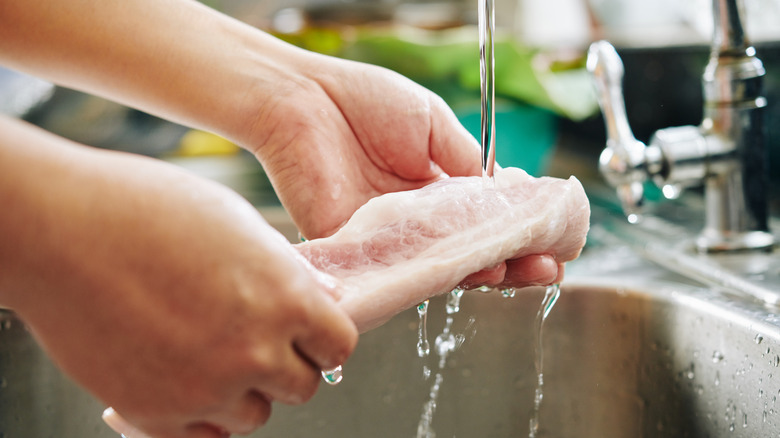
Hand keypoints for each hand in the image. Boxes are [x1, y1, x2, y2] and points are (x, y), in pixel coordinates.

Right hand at [0, 118, 357, 437]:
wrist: (61, 230)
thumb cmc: (147, 211)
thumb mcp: (238, 223)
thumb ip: (289, 271)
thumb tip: (327, 298)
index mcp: (286, 298)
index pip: (337, 346)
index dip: (324, 337)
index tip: (307, 331)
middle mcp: (254, 351)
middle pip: (301, 386)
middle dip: (287, 364)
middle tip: (256, 338)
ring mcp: (204, 388)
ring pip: (253, 415)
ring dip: (244, 392)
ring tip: (211, 353)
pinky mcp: (155, 413)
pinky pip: (203, 437)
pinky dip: (202, 415)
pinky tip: (184, 378)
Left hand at [250, 52, 559, 287]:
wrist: (303, 100)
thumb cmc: (364, 102)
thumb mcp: (434, 124)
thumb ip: (468, 163)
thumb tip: (507, 195)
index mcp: (437, 188)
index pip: (485, 220)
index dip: (520, 232)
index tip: (554, 237)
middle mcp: (417, 219)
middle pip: (471, 252)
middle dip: (514, 262)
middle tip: (549, 267)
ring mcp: (390, 238)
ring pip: (443, 268)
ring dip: (486, 273)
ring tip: (522, 270)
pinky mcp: (358, 250)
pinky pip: (402, 272)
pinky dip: (439, 275)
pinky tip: (472, 270)